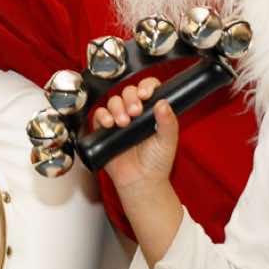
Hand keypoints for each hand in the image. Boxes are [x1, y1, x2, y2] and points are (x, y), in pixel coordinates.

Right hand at [92, 77, 179, 192]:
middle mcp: (135, 113)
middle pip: (128, 91)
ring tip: (124, 123)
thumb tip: (163, 102)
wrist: (141, 182)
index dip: (146, 87)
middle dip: (130, 98)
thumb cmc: (156, 163)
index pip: (148, 89)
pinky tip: (109, 124)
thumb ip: (168, 122)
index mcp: (152, 111)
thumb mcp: (168, 141)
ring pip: (114, 101)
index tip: (146, 95)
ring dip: (117, 107)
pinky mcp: (105, 131)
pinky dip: (102, 116)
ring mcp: (120, 120)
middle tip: (135, 111)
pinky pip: (99, 115)